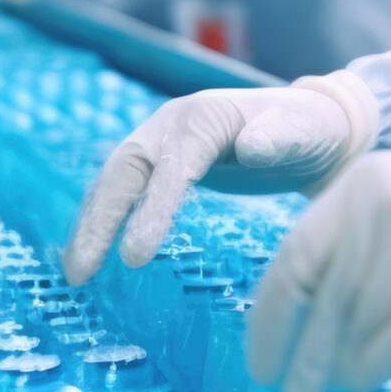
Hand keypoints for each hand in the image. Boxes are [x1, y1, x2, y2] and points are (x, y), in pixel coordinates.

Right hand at [61, 72, 379, 284]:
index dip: (150, 211)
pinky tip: (93, 253)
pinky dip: (106, 221)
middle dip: (99, 221)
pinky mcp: (164, 167)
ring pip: (116, 183)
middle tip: (80, 272)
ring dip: (92, 225)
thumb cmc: (310, 129)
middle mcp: (171, 127)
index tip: (134, 257)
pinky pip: (126, 193)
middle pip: (124, 173)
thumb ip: (279, 139)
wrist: (315, 124)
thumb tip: (251, 149)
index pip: (170, 168)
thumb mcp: (303, 131)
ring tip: (75, 273)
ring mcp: (163, 145)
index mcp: (202, 118)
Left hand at [244, 129, 390, 391]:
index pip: (294, 259)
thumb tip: (312, 324)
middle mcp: (382, 202)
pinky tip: (366, 385)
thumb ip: (364, 249)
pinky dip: (374, 369)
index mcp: (364, 182)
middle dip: (300, 357)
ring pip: (355, 322)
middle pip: (323, 299)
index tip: (261, 363)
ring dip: (338, 368)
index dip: (270, 319)